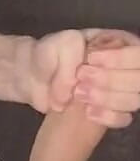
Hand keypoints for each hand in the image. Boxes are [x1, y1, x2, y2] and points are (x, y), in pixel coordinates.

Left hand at [23, 28, 139, 128]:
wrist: (31, 77)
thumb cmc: (47, 55)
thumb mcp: (57, 45)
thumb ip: (71, 59)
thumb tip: (78, 87)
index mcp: (116, 42)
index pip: (136, 52)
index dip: (120, 59)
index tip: (92, 60)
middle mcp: (124, 66)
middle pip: (138, 78)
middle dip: (110, 80)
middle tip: (81, 78)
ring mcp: (119, 89)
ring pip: (133, 98)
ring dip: (107, 98)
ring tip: (78, 94)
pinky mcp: (111, 109)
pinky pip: (124, 118)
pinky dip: (108, 116)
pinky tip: (88, 112)